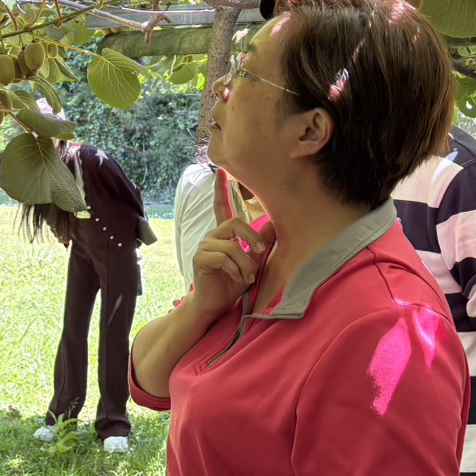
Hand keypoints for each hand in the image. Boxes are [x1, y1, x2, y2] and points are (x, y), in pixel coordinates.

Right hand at [190, 169, 275, 322]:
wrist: (215, 304)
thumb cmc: (232, 282)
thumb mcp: (252, 261)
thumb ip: (260, 243)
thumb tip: (274, 222)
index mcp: (223, 234)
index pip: (221, 206)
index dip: (221, 189)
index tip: (221, 171)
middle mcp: (212, 236)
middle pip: (234, 222)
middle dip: (251, 237)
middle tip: (260, 251)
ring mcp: (204, 247)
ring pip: (232, 245)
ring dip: (245, 264)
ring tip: (247, 277)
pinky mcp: (201, 259)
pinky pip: (224, 257)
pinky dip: (235, 270)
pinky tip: (236, 279)